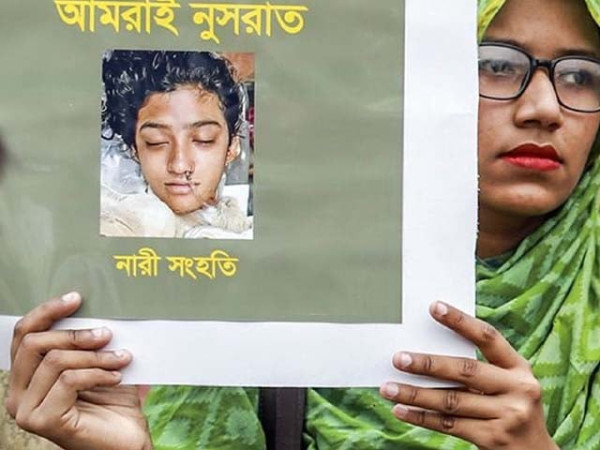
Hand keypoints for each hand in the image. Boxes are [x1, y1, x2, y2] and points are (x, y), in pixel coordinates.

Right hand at [5, 293, 152, 449]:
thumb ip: (87, 340)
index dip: (47, 311)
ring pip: (56, 361)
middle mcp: (17, 394)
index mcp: (25, 376)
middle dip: (75, 334)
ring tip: (120, 358)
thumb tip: (96, 307)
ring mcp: (26, 410)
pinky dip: (98, 373)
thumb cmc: (112, 401)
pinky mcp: (42, 422)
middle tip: (107, 334)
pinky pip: (69, 380)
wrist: (127, 440)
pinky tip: (117, 377)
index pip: (23, 334)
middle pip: (34, 343)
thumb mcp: (98, 362)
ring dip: (95, 356)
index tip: (77, 298)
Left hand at [379, 302, 557, 449]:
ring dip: (415, 394)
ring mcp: (507, 415)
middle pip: (465, 370)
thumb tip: (427, 350)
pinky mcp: (493, 438)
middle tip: (398, 359)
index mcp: (519, 368)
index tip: (434, 307)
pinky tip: (401, 410)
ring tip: (389, 388)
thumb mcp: (506, 384)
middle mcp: (518, 389)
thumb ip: (479, 369)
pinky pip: (449, 424)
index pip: (488, 337)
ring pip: (451, 401)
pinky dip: (421, 417)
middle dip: (427, 364)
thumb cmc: (510, 409)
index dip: (461, 321)